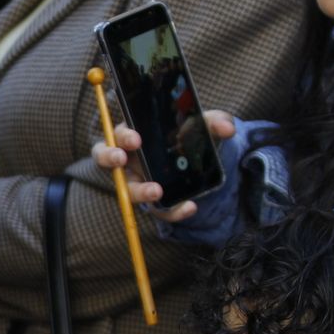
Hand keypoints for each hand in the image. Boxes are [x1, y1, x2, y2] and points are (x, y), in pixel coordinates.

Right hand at [90, 110, 234, 223]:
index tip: (134, 139)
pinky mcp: (152, 202)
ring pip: (126, 190)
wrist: (197, 160)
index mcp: (133, 135)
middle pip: (105, 159)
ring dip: (139, 191)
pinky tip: (189, 207)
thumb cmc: (186, 136)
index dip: (121, 137)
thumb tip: (228, 128)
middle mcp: (128, 159)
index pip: (116, 134)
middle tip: (122, 159)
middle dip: (110, 157)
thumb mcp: (201, 125)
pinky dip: (172, 212)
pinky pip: (156, 210)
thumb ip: (214, 121)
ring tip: (156, 192)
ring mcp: (137, 182)